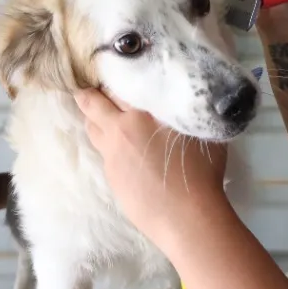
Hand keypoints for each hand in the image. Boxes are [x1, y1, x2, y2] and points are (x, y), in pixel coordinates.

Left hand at [72, 88, 229, 247]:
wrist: (187, 219)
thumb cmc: (199, 171)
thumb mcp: (199, 131)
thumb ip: (185, 112)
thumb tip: (189, 102)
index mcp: (138, 115)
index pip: (111, 87)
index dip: (108, 76)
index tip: (109, 69)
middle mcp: (117, 133)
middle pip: (90, 106)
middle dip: (88, 95)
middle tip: (92, 87)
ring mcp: (111, 159)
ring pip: (93, 131)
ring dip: (96, 121)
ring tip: (107, 117)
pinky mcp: (113, 181)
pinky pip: (106, 156)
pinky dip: (112, 148)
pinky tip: (129, 153)